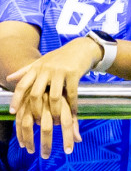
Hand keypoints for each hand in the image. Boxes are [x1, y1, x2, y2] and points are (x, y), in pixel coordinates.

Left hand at [8, 37, 100, 157]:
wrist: (82, 48)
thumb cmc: (60, 57)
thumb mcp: (41, 62)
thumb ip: (25, 71)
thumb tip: (8, 78)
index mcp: (36, 68)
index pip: (22, 85)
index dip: (16, 99)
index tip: (13, 112)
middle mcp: (46, 70)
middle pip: (36, 94)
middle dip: (36, 110)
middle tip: (39, 122)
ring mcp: (60, 71)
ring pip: (54, 97)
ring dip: (56, 112)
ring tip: (57, 121)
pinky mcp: (74, 73)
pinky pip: (72, 93)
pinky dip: (72, 105)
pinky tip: (73, 113)